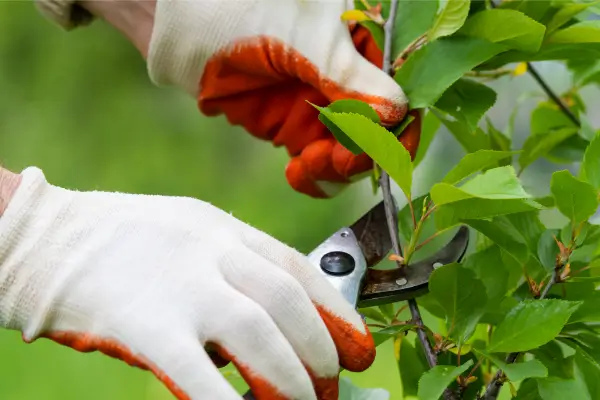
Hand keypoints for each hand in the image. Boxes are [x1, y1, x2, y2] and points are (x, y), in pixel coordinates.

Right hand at [0, 167, 373, 399]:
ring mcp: (180, 285)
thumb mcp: (190, 234)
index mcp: (223, 230)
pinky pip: (199, 374)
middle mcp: (211, 251)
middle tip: (332, 382)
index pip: (297, 268)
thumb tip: (273, 322)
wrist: (47, 240)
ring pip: (258, 334)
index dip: (336, 310)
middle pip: (287, 303)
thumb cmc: (123, 242)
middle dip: (320, 348)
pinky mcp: (146, 324)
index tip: (357, 344)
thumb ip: (233, 268)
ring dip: (291, 377)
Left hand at [146, 0, 419, 197]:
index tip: (389, 150)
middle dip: (364, 151)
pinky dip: (316, 175)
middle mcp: (347, 74)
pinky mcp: (294, 127)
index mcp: (361, 39)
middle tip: (340, 160)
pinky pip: (318, 161)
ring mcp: (320, 103)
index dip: (399, 123)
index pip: (399, 88)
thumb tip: (396, 112)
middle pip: (378, 128)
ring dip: (339, 167)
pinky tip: (300, 173)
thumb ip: (349, 76)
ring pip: (349, 151)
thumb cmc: (240, 11)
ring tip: (314, 165)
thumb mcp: (304, 39)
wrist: (179, 29)